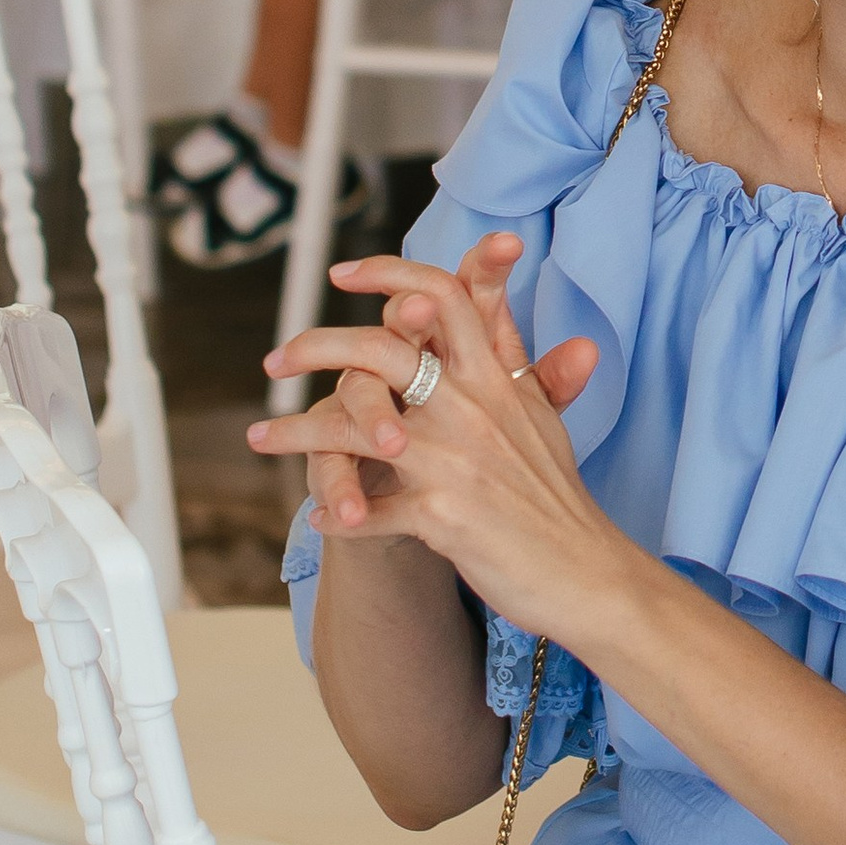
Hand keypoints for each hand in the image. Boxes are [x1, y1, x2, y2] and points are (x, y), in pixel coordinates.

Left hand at [247, 235, 613, 635]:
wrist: (585, 571)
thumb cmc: (554, 492)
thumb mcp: (534, 409)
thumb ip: (506, 348)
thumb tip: (493, 287)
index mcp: (494, 378)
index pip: (441, 296)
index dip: (387, 275)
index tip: (342, 273)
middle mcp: (473, 408)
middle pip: (381, 348)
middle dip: (316, 346)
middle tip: (276, 360)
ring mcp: (455, 461)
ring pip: (352, 429)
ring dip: (296, 432)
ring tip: (260, 437)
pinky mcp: (442, 516)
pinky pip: (368, 511)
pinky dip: (337, 513)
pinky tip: (319, 515)